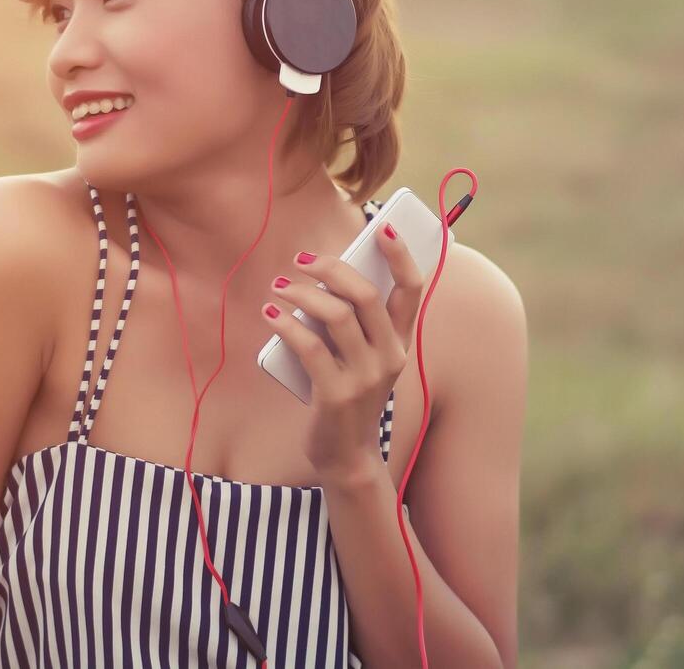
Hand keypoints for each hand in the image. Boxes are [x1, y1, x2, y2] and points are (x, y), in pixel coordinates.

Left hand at [262, 222, 426, 486]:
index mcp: (399, 342)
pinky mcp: (336, 395)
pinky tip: (271, 314)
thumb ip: (353, 323)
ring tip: (279, 286)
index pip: (412, 289)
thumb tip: (323, 276)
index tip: (381, 227)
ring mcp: (365, 377)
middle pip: (367, 295)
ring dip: (303, 294)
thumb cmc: (348, 394)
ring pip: (338, 317)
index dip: (400, 255)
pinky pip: (310, 348)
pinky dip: (287, 325)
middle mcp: (389, 356)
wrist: (347, 456)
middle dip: (332, 269)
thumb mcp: (362, 358)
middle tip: (301, 260)